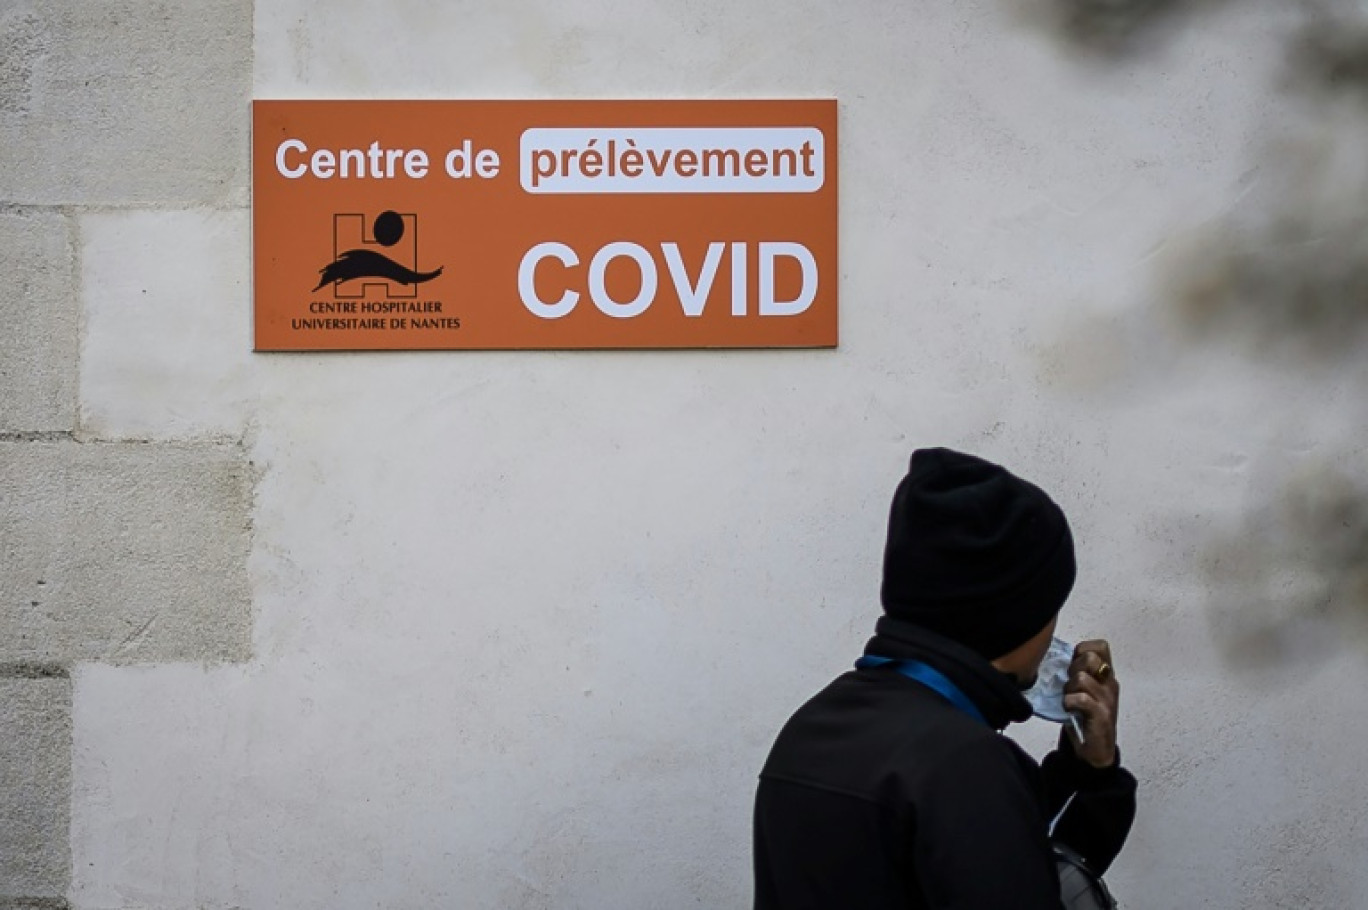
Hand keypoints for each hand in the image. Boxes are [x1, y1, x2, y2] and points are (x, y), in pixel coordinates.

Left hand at [1063, 639, 1119, 768]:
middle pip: (1090, 658)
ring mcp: (1108, 699)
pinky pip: (1080, 698)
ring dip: (1069, 688)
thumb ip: (1076, 673)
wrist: (1096, 751)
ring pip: (1082, 678)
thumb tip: (1056, 657)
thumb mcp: (1082, 690)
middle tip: (1070, 685)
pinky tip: (1069, 709)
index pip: (1100, 647)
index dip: (1082, 650)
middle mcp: (1109, 684)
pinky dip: (1069, 702)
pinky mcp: (1102, 715)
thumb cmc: (1085, 718)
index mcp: (1106, 675)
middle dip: (1073, 669)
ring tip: (1069, 700)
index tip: (1073, 666)